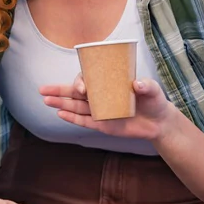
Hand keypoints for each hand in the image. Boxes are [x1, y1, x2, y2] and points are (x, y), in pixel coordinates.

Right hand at [39, 76, 177, 141]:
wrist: (159, 123)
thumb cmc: (155, 101)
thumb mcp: (154, 90)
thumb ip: (147, 85)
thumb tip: (137, 83)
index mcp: (109, 82)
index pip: (89, 78)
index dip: (81, 81)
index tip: (82, 87)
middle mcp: (101, 95)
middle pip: (76, 92)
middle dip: (59, 90)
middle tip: (43, 89)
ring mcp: (100, 110)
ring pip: (76, 106)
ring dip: (60, 104)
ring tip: (45, 100)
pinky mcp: (102, 125)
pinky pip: (84, 121)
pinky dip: (72, 118)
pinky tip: (59, 114)